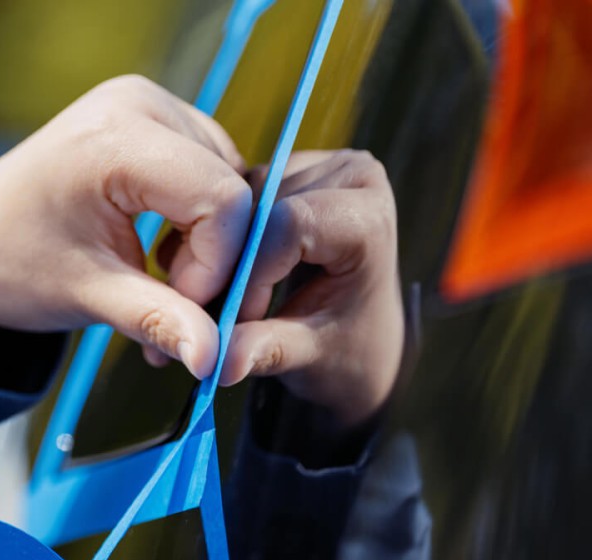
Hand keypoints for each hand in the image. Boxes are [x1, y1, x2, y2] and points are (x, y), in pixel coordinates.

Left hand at [0, 75, 252, 378]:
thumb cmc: (12, 263)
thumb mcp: (87, 296)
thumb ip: (158, 320)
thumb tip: (213, 358)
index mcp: (115, 136)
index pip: (222, 198)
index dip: (216, 264)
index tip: (179, 307)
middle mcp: (139, 101)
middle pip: (231, 188)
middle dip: (216, 259)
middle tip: (176, 309)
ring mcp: (148, 103)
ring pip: (230, 183)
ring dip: (211, 246)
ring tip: (164, 285)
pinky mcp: (153, 118)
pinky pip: (211, 173)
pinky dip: (200, 224)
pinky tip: (162, 253)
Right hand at [216, 149, 402, 430]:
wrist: (359, 335)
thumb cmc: (346, 346)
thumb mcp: (310, 356)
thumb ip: (270, 351)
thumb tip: (222, 362)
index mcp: (368, 217)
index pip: (291, 223)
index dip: (253, 272)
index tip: (239, 320)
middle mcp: (350, 175)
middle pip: (260, 206)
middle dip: (234, 264)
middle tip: (224, 314)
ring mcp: (321, 165)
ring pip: (240, 198)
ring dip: (225, 252)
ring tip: (230, 297)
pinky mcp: (292, 169)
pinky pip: (236, 196)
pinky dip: (225, 238)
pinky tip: (228, 274)